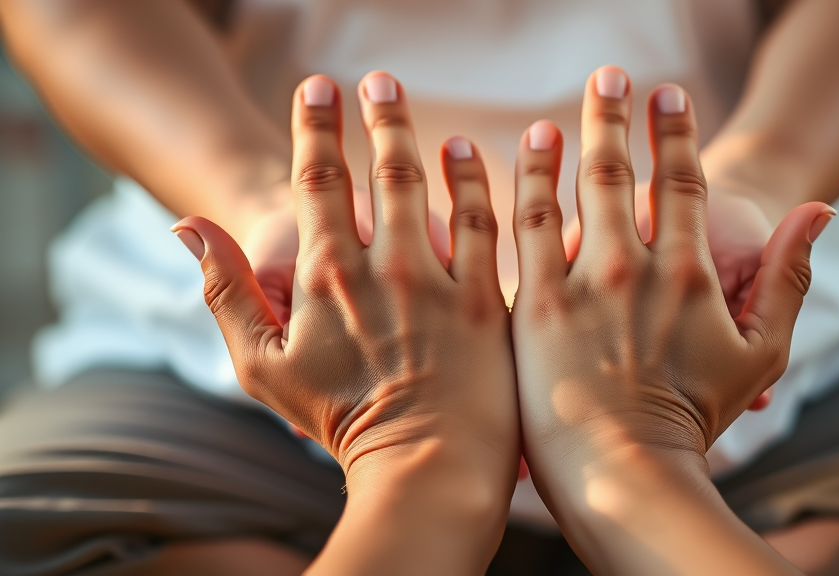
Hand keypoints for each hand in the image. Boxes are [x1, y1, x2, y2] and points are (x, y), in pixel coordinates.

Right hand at [173, 73, 518, 572]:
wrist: (424, 468)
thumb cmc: (340, 421)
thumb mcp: (261, 364)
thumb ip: (224, 291)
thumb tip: (185, 228)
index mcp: (326, 276)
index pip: (315, 179)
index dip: (314, 128)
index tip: (317, 88)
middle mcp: (384, 266)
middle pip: (380, 169)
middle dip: (375, 116)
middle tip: (375, 80)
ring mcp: (441, 280)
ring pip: (433, 185)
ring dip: (422, 137)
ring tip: (420, 109)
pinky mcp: (489, 299)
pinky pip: (487, 225)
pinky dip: (479, 182)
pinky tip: (471, 154)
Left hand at [510, 67, 832, 538]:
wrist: (626, 474)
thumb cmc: (694, 419)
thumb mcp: (762, 353)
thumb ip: (790, 278)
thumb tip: (821, 212)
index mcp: (691, 272)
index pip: (682, 181)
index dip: (675, 132)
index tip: (667, 95)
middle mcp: (635, 266)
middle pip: (622, 171)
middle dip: (617, 117)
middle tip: (612, 78)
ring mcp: (581, 283)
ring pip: (569, 189)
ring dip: (567, 139)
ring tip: (561, 111)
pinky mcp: (533, 306)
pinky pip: (520, 230)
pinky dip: (514, 185)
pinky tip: (505, 156)